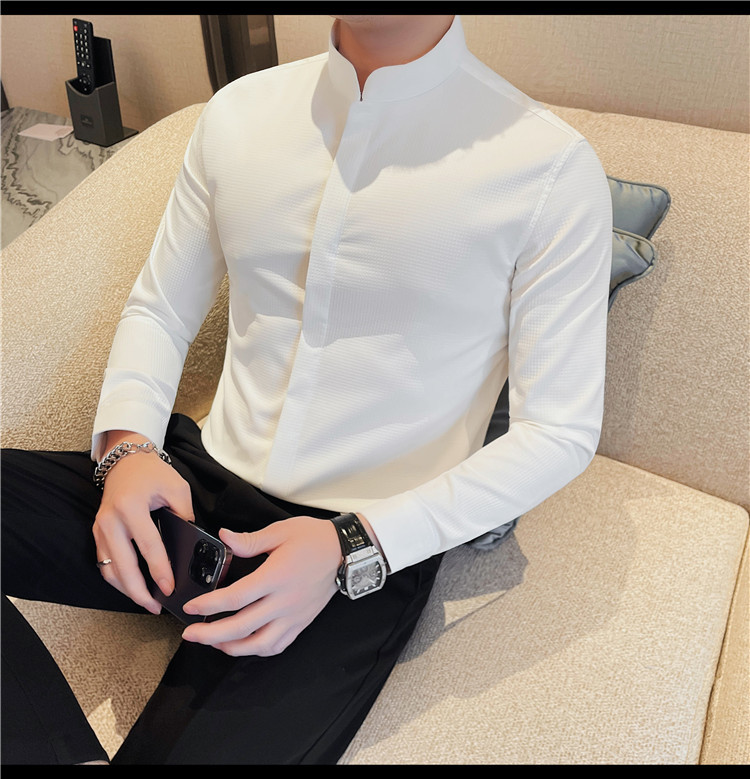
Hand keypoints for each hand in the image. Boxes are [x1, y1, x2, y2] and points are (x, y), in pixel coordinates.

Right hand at [93, 431, 193, 613]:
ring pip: (109, 569)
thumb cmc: (152, 473)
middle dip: (139, 592)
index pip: (148, 546)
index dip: (159, 570)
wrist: (126, 460)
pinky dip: (118, 579)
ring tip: (147, 602)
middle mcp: (111, 520)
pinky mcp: (97, 532)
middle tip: (156, 607)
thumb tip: (191, 545)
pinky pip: (104, 562)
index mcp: (131, 507)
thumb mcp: (177, 489)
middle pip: (122, 566)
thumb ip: (185, 516)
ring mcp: (100, 528)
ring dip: (127, 590)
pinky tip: (134, 587)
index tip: (169, 588)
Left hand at [181, 516, 341, 656]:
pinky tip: (244, 644)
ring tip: (214, 642)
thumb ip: (249, 540)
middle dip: (210, 635)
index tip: (191, 607)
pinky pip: (277, 645)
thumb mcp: (280, 531)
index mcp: (275, 576)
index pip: (235, 598)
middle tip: (190, 634)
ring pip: (258, 644)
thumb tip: (224, 538)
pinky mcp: (301, 623)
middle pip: (241, 627)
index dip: (209, 605)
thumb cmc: (314, 539)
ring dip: (232, 648)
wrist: (345, 552)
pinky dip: (257, 650)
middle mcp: (284, 601)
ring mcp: (293, 616)